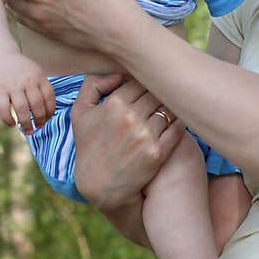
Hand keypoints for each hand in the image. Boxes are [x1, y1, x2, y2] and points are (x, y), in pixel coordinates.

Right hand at [0, 52, 55, 130]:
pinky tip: (12, 124)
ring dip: (26, 123)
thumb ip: (42, 88)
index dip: (50, 111)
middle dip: (40, 120)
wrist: (0, 57)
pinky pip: (3, 108)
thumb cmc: (21, 70)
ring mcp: (12, 86)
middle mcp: (27, 81)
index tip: (48, 119)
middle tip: (39, 128)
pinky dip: (7, 119)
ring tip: (28, 131)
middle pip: (37, 105)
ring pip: (22, 109)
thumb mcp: (36, 73)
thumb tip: (49, 113)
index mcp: (39, 77)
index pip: (49, 97)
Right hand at [71, 73, 185, 210]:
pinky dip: (179, 122)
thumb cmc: (89, 146)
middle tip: (164, 94)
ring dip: (171, 107)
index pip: (141, 80)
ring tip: (170, 107)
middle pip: (157, 92)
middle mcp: (131, 117)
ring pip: (169, 108)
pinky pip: (178, 128)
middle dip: (160, 93)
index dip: (146, 81)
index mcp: (114, 103)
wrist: (99, 185)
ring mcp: (146, 136)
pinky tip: (176, 122)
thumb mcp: (80, 113)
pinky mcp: (158, 153)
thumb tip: (118, 72)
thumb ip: (92, 84)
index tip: (148, 85)